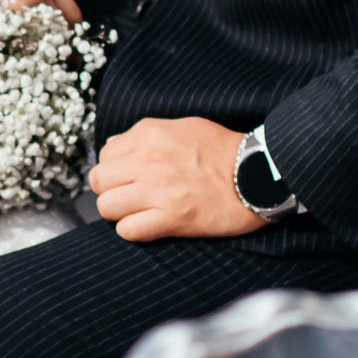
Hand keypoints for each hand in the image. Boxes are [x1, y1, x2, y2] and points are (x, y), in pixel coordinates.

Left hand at [88, 116, 263, 239]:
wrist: (258, 175)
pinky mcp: (172, 218)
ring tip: (138, 212)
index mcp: (148, 135)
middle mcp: (148, 160)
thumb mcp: (183, 126)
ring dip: (118, 213)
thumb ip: (146, 135)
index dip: (114, 169)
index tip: (128, 177)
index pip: (104, 155)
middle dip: (110, 190)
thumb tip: (114, 145)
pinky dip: (133, 230)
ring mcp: (158, 190)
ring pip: (107, 207)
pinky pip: (128, 230)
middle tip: (129, 197)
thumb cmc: (223, 150)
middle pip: (99, 182)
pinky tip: (149, 225)